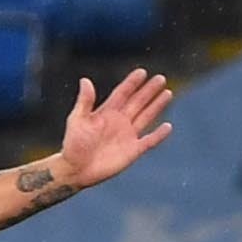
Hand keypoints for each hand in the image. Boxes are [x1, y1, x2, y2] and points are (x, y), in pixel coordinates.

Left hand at [58, 69, 173, 188]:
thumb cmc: (73, 145)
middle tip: (161, 78)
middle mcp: (119, 121)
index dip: (132, 83)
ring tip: (167, 93)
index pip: (123, 93)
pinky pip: (149, 141)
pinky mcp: (132, 151)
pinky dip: (159, 135)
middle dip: (149, 90)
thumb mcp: (77, 120)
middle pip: (138, 102)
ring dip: (156, 106)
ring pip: (146, 117)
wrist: (76, 170)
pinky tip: (168, 126)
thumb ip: (84, 101)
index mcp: (107, 112)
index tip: (142, 72)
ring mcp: (127, 136)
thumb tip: (85, 80)